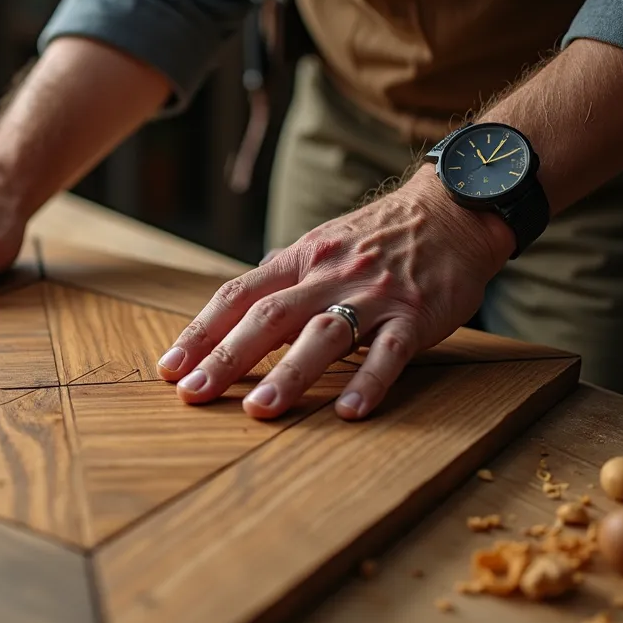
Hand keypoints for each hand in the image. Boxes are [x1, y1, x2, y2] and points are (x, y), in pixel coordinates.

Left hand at [156, 171, 515, 420]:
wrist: (454, 210)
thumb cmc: (377, 238)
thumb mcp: (320, 246)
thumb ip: (280, 279)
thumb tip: (233, 310)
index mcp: (299, 260)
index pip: (237, 295)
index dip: (201, 332)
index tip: (169, 367)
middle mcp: (328, 275)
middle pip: (268, 316)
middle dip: (226, 357)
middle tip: (194, 394)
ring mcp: (372, 295)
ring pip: (324, 334)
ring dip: (289, 374)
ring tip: (259, 411)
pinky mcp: (416, 314)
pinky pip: (391, 352)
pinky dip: (369, 381)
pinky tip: (349, 412)